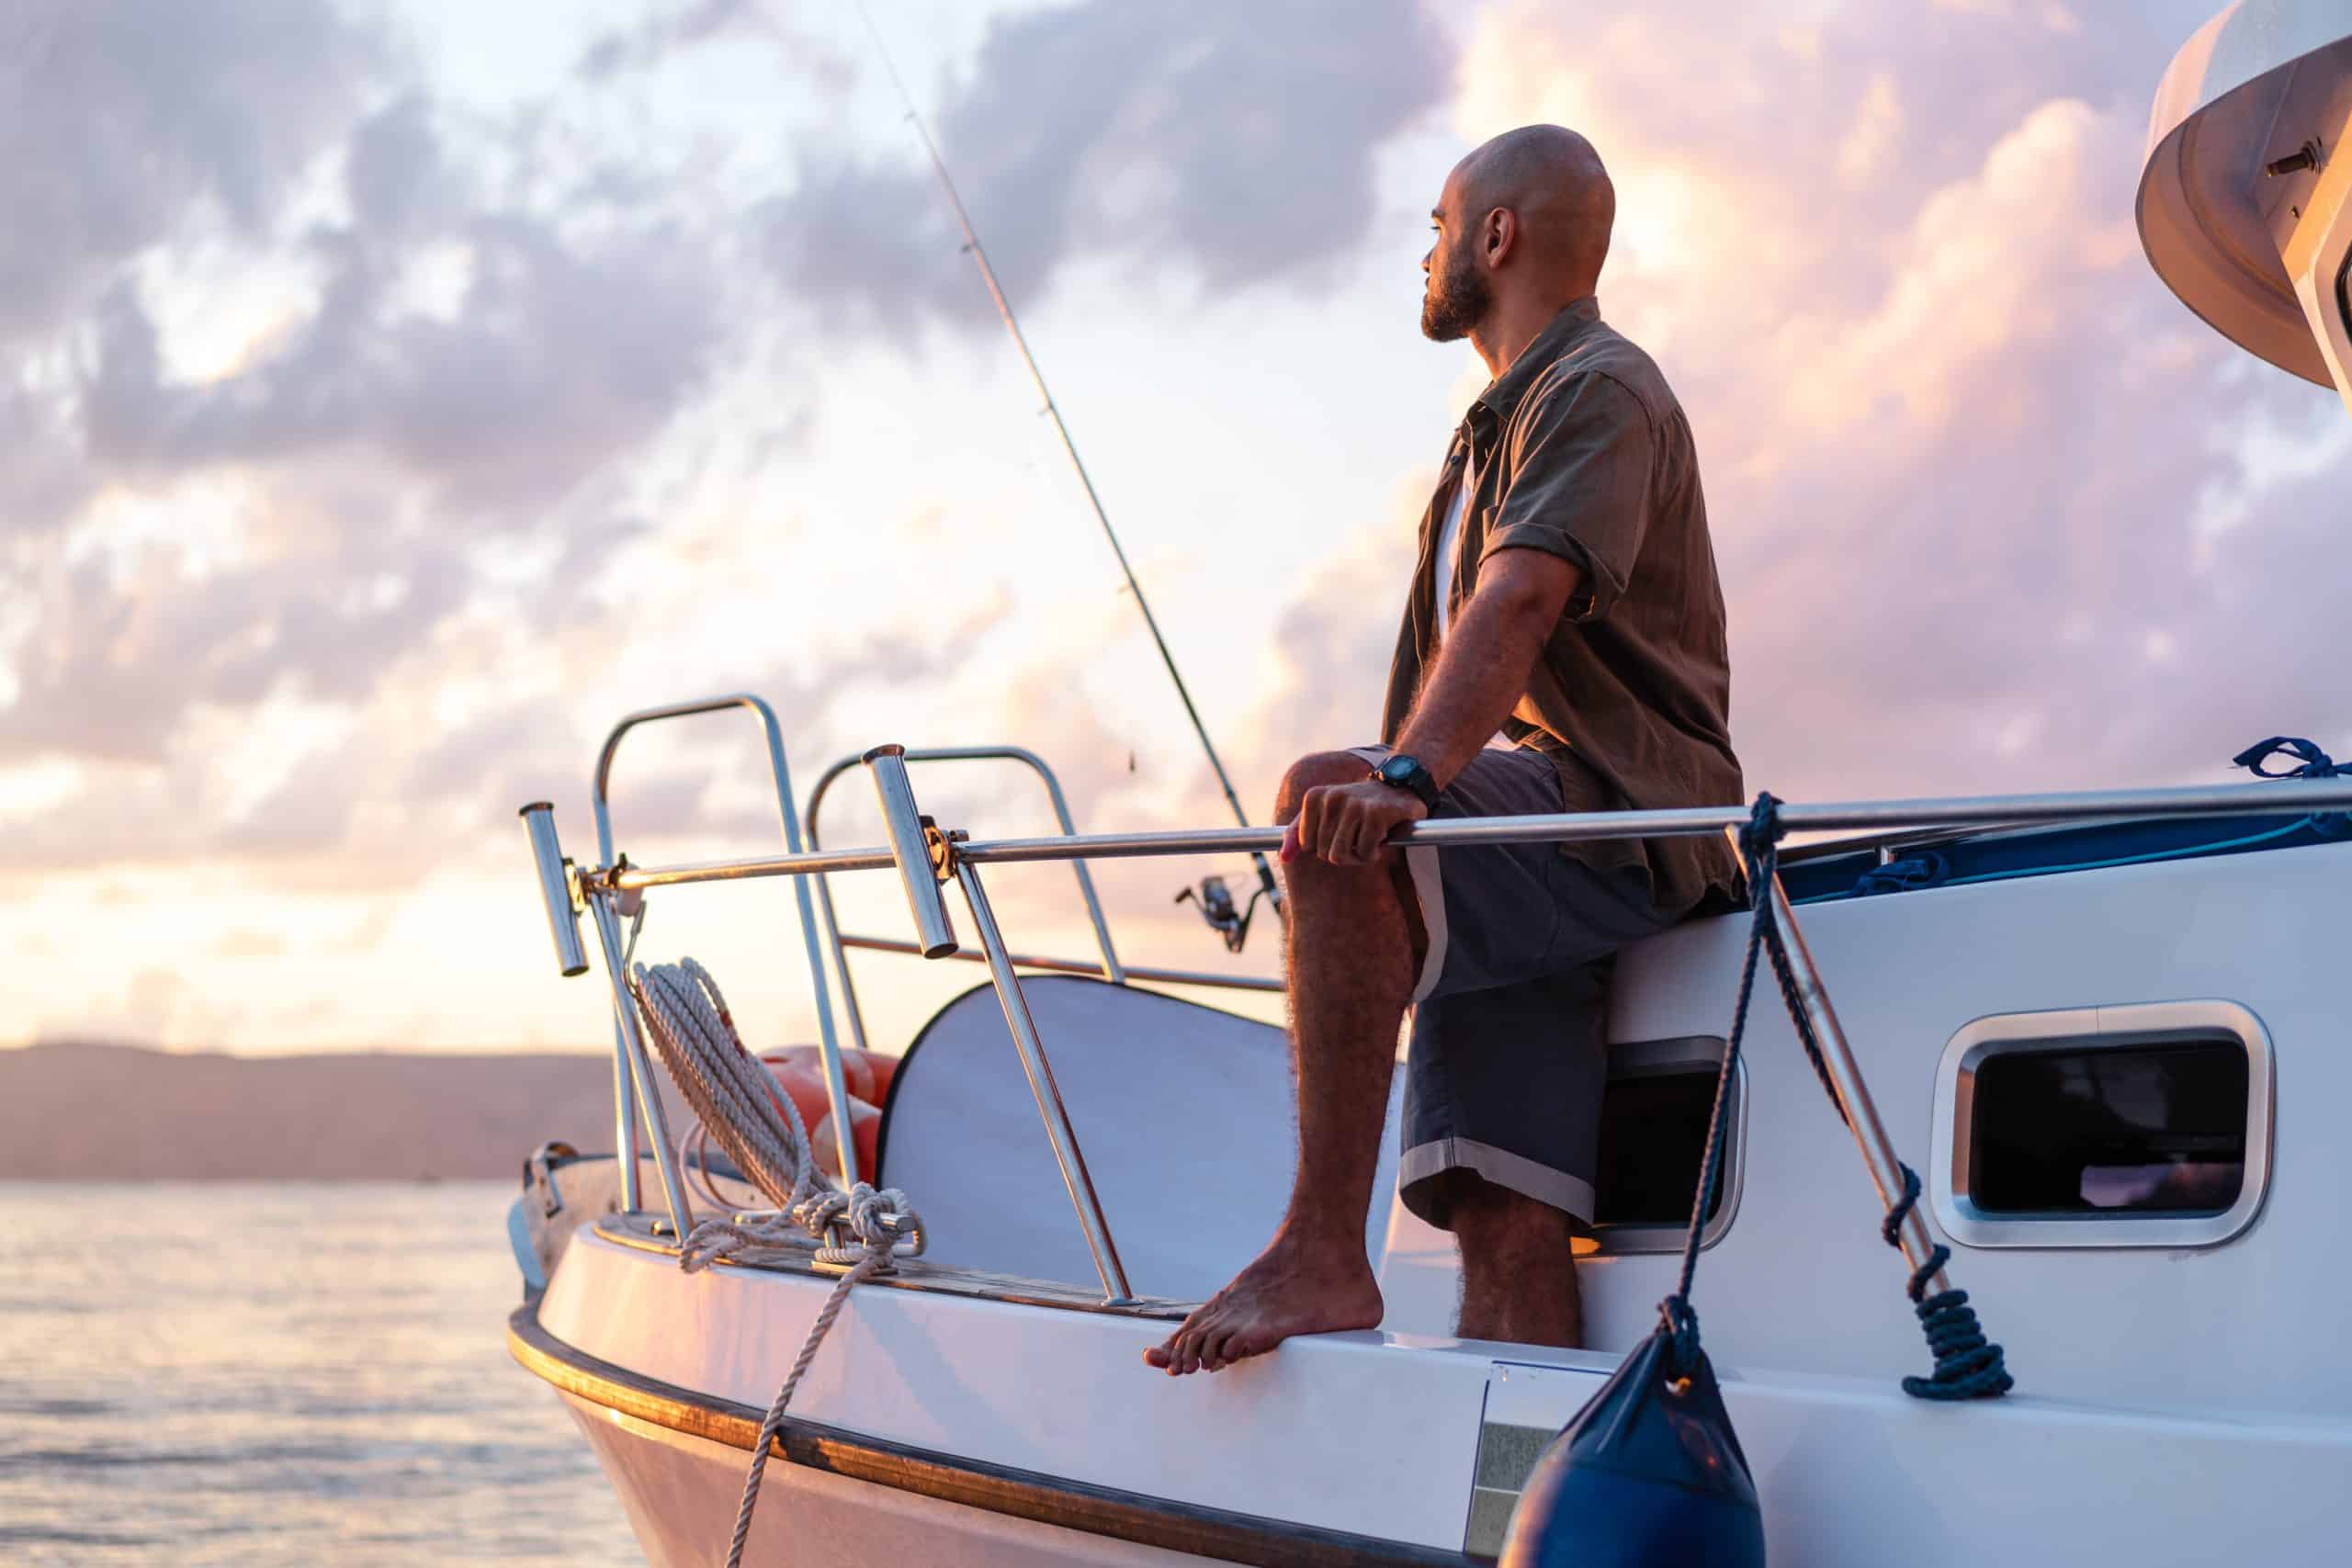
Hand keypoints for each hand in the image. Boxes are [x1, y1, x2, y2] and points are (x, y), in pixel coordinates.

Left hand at [1282, 779, 1430, 866]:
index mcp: (1314, 797)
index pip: (1307, 846)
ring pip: (1341, 855)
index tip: (1341, 833)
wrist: (1398, 787)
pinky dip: (1373, 852)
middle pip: (1324, 853)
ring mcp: (1353, 804)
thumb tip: (1284, 858)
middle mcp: (1331, 797)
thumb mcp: (1324, 815)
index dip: (1326, 847)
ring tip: (1368, 838)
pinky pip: (1365, 852)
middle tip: (1358, 837)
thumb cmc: (1358, 806)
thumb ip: (1298, 834)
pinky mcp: (1375, 812)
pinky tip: (1381, 836)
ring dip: (1359, 855)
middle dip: (1344, 853)